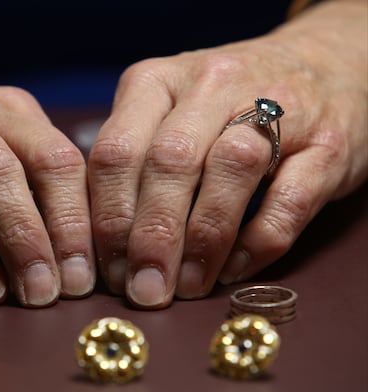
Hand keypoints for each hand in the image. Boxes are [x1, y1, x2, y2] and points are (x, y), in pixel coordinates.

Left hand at [87, 2, 367, 308]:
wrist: (321, 64)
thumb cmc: (224, 104)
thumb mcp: (165, 113)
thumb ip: (132, 161)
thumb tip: (101, 243)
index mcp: (157, 81)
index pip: (116, 151)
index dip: (107, 219)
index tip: (108, 271)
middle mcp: (211, 83)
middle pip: (169, 163)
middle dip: (151, 238)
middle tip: (145, 290)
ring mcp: (277, 106)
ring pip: (231, 170)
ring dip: (203, 241)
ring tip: (186, 286)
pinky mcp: (328, 143)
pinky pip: (289, 199)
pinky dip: (256, 243)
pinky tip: (232, 269)